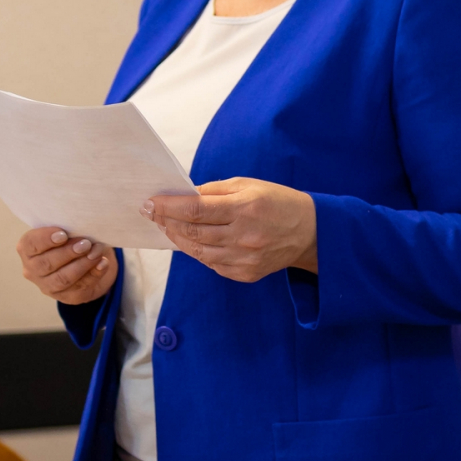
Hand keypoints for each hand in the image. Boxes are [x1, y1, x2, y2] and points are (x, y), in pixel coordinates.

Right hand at [17, 228, 116, 304]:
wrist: (88, 260)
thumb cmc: (73, 239)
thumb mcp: (69, 230)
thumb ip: (70, 229)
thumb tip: (83, 229)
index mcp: (28, 249)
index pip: (30, 244)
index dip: (45, 239)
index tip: (63, 234)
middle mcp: (33, 269)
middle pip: (46, 263)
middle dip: (68, 253)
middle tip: (86, 244)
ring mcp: (48, 286)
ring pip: (62, 279)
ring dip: (82, 264)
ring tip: (96, 253)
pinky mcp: (67, 296)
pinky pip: (80, 287)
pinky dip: (94, 274)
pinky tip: (103, 263)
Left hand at [146, 177, 317, 282]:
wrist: (310, 232)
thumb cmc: (278, 202)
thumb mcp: (249, 186)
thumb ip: (215, 191)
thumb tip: (183, 196)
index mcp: (245, 208)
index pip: (196, 209)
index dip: (168, 207)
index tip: (150, 203)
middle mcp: (244, 236)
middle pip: (193, 232)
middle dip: (167, 222)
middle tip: (152, 214)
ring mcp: (244, 258)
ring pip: (198, 251)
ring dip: (178, 238)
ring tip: (167, 227)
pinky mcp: (245, 274)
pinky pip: (212, 263)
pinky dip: (198, 252)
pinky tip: (191, 241)